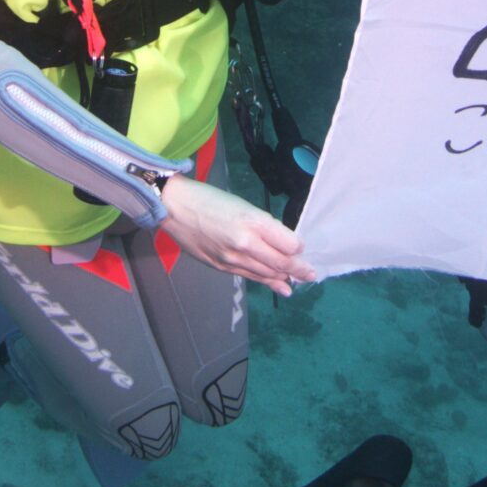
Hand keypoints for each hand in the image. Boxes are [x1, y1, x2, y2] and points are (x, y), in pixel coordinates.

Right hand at [161, 176, 315, 294]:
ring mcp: (233, 258)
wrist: (174, 208)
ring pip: (267, 273)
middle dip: (299, 269)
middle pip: (281, 262)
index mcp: (252, 221)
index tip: (302, 247)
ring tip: (299, 281)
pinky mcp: (222, 267)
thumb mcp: (241, 205)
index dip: (298, 247)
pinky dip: (268, 283)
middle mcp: (245, 243)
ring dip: (285, 278)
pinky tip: (281, 288)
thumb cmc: (209, 199)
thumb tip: (282, 242)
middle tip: (311, 274)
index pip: (288, 243)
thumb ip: (262, 225)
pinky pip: (251, 277)